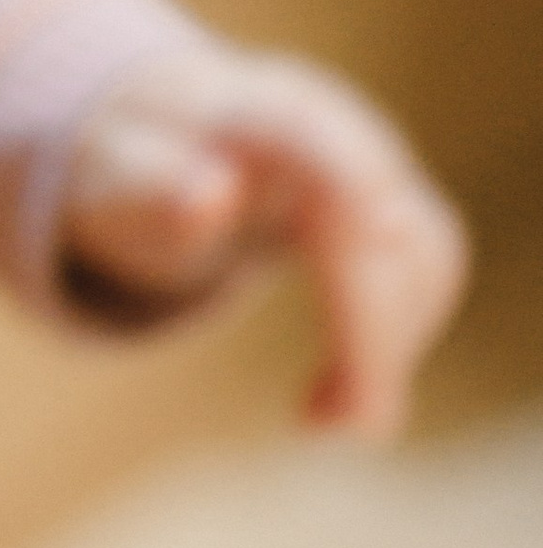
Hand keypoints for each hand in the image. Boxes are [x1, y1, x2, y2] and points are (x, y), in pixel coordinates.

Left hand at [59, 48, 467, 435]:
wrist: (163, 128)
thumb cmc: (135, 163)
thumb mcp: (122, 180)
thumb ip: (155, 190)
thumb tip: (211, 195)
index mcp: (277, 119)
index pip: (349, 187)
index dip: (365, 277)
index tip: (357, 364)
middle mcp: (346, 132)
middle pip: (398, 238)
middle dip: (375, 343)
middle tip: (334, 429)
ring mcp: (378, 165)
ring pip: (425, 262)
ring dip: (390, 351)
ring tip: (320, 420)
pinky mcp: (391, 205)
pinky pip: (419, 275)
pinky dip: (389, 341)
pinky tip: (335, 395)